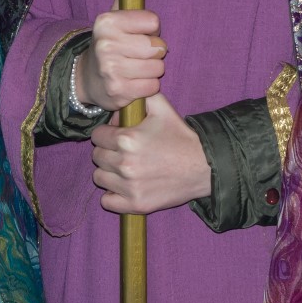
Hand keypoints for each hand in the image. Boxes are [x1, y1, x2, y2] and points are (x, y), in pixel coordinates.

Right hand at [75, 8, 164, 111]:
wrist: (88, 79)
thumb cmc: (109, 45)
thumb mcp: (112, 19)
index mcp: (106, 22)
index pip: (153, 21)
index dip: (150, 29)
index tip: (138, 33)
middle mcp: (106, 44)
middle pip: (157, 47)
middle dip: (154, 52)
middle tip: (138, 53)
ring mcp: (111, 70)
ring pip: (157, 68)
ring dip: (151, 70)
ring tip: (136, 68)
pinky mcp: (118, 91)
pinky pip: (152, 86)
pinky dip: (147, 86)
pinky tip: (134, 82)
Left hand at [90, 93, 211, 213]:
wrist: (204, 166)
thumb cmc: (181, 137)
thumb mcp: (161, 107)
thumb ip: (138, 98)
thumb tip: (119, 107)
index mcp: (127, 139)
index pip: (97, 136)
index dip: (107, 134)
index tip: (117, 136)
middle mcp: (125, 164)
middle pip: (97, 156)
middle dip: (107, 151)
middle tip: (123, 152)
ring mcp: (129, 187)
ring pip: (99, 177)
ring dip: (109, 172)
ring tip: (124, 169)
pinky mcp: (136, 204)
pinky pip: (107, 202)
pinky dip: (112, 195)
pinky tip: (124, 187)